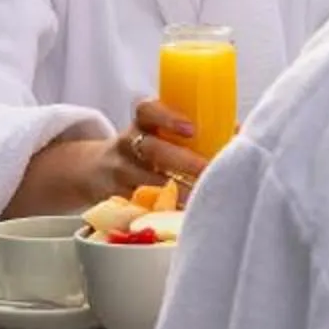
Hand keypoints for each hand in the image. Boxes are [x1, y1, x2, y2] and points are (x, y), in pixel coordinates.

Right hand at [8, 99, 207, 217]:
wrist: (90, 170)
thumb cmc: (143, 148)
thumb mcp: (156, 131)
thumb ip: (189, 130)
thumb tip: (238, 131)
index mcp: (141, 122)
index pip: (147, 110)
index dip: (168, 117)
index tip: (191, 128)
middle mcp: (127, 144)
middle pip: (152, 149)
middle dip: (182, 160)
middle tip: (207, 169)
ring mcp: (118, 172)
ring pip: (145, 181)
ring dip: (175, 191)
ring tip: (200, 198)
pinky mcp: (113, 199)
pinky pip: (137, 206)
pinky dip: (158, 212)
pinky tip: (178, 218)